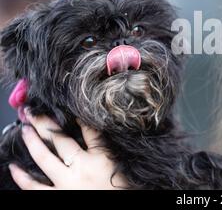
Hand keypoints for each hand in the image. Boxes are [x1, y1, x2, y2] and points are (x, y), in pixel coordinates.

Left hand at [9, 111, 127, 189]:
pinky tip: (13, 167)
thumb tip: (99, 132)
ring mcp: (66, 184)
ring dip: (32, 142)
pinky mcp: (58, 197)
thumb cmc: (123, 189)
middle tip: (33, 111)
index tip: (71, 109)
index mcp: (102, 159)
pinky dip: (22, 178)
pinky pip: (34, 188)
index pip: (90, 131)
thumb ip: (110, 151)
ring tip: (24, 129)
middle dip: (45, 123)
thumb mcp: (121, 166)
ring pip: (44, 159)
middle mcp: (81, 169)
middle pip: (61, 140)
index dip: (80, 118)